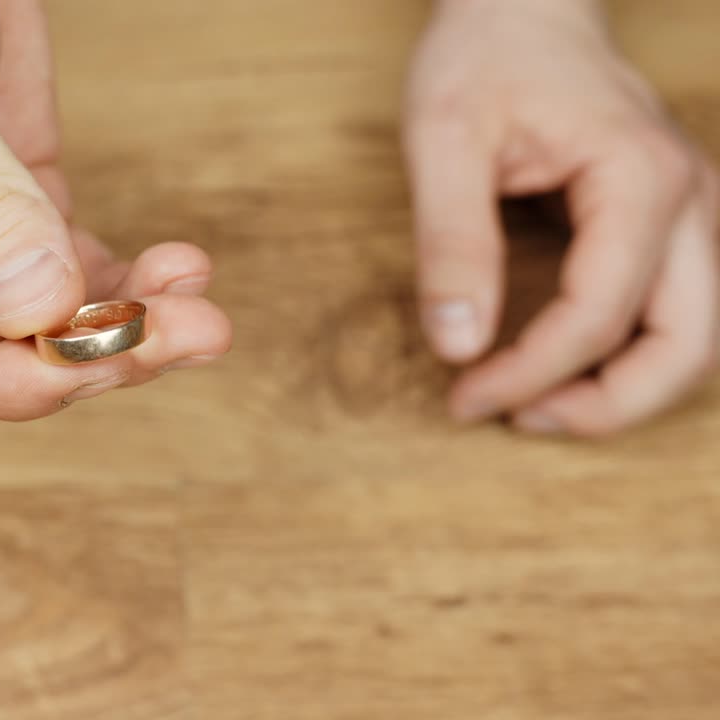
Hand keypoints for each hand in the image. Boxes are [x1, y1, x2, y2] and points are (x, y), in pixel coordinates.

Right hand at [0, 0, 230, 418]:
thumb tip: (38, 307)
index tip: (82, 367)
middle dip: (85, 354)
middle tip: (182, 333)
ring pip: (37, 327)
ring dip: (123, 326)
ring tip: (201, 312)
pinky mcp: (8, 214)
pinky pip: (68, 274)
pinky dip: (126, 282)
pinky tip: (181, 271)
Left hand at [405, 0, 719, 436]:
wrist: (523, 7)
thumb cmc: (484, 58)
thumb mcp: (443, 140)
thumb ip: (451, 242)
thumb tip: (457, 346)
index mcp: (640, 178)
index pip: (599, 313)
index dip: (530, 372)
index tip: (462, 396)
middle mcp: (689, 200)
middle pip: (688, 345)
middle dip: (606, 405)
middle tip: (516, 419)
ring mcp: (692, 212)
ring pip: (696, 337)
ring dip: (627, 388)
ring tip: (537, 404)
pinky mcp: (672, 222)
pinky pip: (674, 311)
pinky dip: (630, 355)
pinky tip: (563, 365)